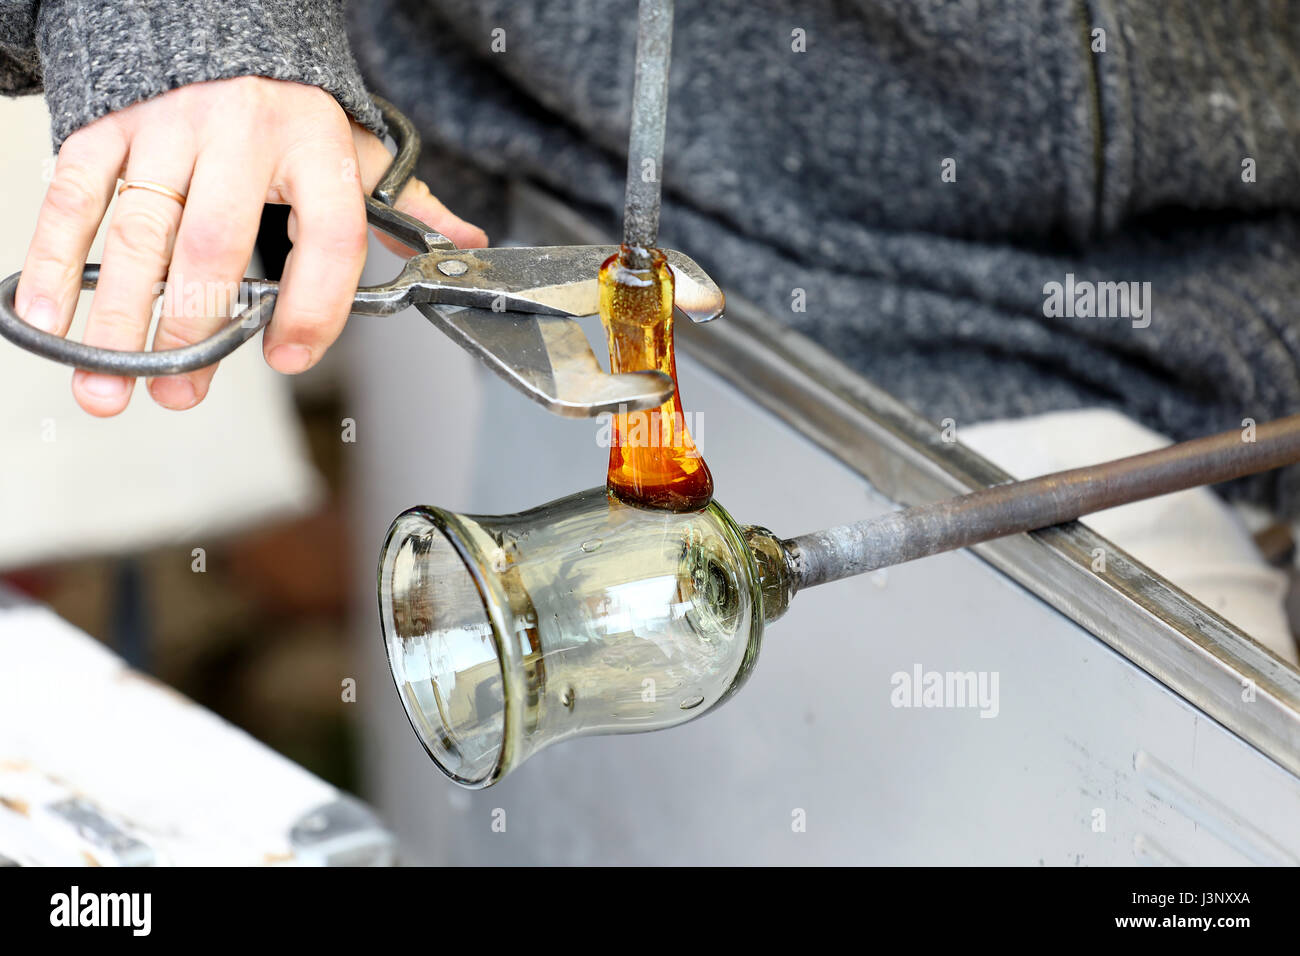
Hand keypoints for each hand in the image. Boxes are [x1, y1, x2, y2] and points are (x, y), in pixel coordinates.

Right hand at [14, 76, 486, 415]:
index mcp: (316, 146)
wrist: (220, 28)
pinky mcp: (108, 130)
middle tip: (180, 391)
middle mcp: (240, 134)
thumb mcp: (358, 151)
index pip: (329, 237)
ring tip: (109, 384)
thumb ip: (409, 207)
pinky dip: (55, 264)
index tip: (290, 357)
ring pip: (138, 234)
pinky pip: (75, 200)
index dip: (314, 306)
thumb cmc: (294, 111)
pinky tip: (48, 322)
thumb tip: (466, 245)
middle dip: (194, 330)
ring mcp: (167, 130)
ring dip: (117, 318)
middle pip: (215, 246)